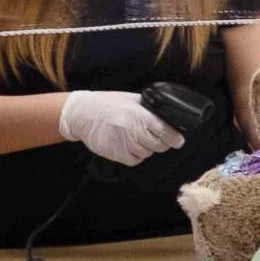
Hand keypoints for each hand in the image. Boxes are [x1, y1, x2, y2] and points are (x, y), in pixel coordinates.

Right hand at [59, 90, 184, 167]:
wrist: (81, 114)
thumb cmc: (108, 104)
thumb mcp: (131, 100)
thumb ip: (149, 109)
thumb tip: (170, 116)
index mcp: (140, 116)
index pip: (166, 132)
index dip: (175, 138)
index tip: (178, 140)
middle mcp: (133, 131)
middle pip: (159, 145)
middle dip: (160, 142)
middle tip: (153, 136)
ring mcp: (123, 144)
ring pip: (147, 153)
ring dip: (146, 147)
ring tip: (136, 137)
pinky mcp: (115, 154)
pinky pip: (135, 160)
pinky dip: (135, 155)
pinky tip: (129, 145)